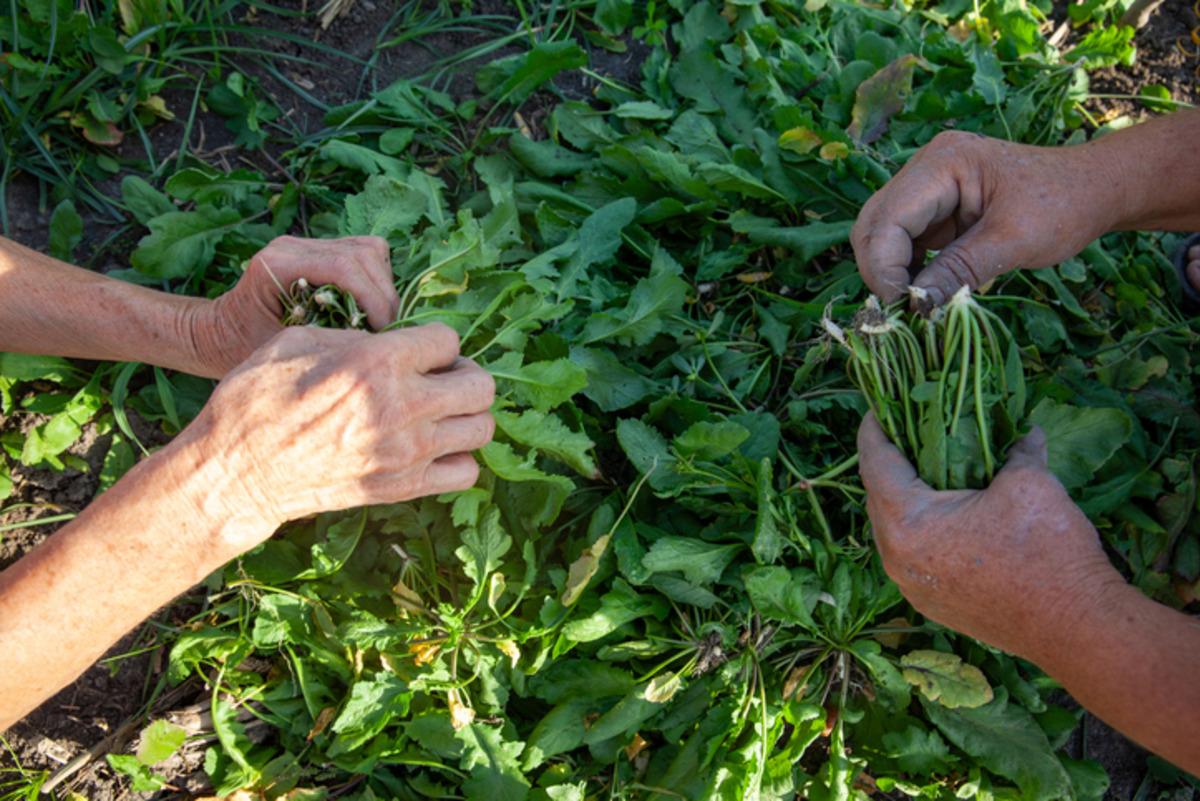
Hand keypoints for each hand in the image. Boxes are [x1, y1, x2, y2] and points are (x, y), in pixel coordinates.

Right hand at [174, 323, 493, 553]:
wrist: (237, 472)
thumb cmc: (256, 398)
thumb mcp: (298, 341)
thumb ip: (355, 335)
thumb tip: (391, 340)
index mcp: (375, 362)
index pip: (449, 340)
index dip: (434, 342)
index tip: (418, 351)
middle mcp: (401, 406)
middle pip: (481, 386)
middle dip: (464, 375)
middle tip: (439, 379)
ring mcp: (407, 452)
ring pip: (482, 429)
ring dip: (466, 416)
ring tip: (439, 413)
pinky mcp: (403, 487)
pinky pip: (466, 472)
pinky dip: (458, 458)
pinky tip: (433, 448)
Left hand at [189, 236, 400, 376]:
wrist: (217, 334)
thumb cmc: (241, 348)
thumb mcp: (282, 350)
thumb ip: (325, 336)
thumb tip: (375, 340)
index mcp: (277, 265)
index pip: (344, 267)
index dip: (374, 299)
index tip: (384, 331)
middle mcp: (292, 245)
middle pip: (364, 254)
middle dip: (383, 295)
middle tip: (387, 331)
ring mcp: (305, 244)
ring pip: (369, 250)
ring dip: (382, 287)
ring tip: (379, 320)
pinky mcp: (317, 250)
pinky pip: (363, 254)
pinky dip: (374, 280)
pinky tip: (367, 307)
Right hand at [850, 132, 1124, 304]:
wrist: (1096, 189)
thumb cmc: (1064, 206)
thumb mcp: (1013, 242)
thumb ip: (959, 270)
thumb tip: (916, 308)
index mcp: (942, 163)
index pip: (888, 219)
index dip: (884, 267)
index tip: (902, 308)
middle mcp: (926, 168)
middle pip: (874, 224)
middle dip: (880, 271)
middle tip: (899, 313)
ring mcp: (928, 187)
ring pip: (883, 235)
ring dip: (891, 273)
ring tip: (913, 306)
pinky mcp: (936, 208)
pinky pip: (905, 241)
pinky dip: (908, 270)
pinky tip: (925, 292)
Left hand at [856, 412, 1125, 661]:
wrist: (1079, 628)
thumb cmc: (1048, 552)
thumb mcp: (1030, 483)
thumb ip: (1016, 451)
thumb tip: (1026, 433)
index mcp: (907, 524)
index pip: (875, 463)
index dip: (874, 430)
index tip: (878, 407)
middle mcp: (897, 561)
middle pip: (878, 497)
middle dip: (889, 462)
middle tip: (905, 431)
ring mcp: (913, 588)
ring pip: (894, 529)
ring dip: (906, 497)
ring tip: (926, 468)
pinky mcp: (934, 604)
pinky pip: (913, 555)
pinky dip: (923, 527)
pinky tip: (947, 511)